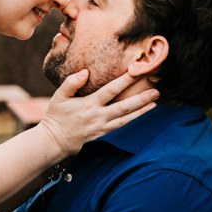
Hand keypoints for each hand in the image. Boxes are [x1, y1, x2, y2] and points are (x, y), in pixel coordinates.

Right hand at [36, 70, 158, 157]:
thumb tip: (85, 72)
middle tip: (156, 91)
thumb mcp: (58, 97)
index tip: (137, 71)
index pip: (110, 90)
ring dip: (142, 111)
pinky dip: (133, 119)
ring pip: (126, 118)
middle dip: (141, 99)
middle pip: (124, 107)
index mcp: (89, 105)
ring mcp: (102, 126)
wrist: (54, 140)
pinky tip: (142, 113)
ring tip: (155, 103)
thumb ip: (71, 83)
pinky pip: (121, 126)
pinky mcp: (103, 133)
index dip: (124, 81)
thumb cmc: (56, 116)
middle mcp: (99, 116)